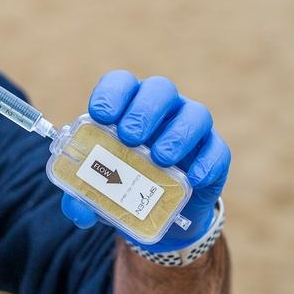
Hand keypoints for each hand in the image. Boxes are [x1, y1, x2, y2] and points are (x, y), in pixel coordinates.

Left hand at [60, 70, 230, 251]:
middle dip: (143, 111)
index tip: (100, 115)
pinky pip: (217, 150)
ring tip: (159, 159)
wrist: (159, 210)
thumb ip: (82, 194)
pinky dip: (206, 163)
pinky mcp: (214, 152)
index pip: (122, 83)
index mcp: (128, 104)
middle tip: (129, 137)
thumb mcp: (98, 187)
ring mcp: (191, 126)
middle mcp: (162, 107)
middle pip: (160, 90)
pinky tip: (192, 179)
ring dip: (177, 134)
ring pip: (195, 114)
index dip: (111, 93)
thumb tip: (77, 210)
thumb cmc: (122, 181)